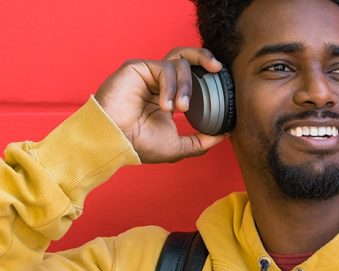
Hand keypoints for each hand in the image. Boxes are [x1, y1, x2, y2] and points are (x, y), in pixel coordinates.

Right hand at [95, 47, 226, 163]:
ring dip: (186, 86)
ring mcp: (148, 74)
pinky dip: (170, 87)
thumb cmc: (139, 145)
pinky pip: (164, 68)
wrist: (115, 142)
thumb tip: (223, 135)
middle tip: (216, 68)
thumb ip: (200, 142)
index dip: (206, 74)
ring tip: (181, 108)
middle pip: (186, 57)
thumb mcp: (177, 147)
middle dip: (204, 57)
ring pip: (179, 62)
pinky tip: (165, 106)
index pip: (191, 76)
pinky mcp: (138, 67)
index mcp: (168, 96)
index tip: (221, 80)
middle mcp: (159, 82)